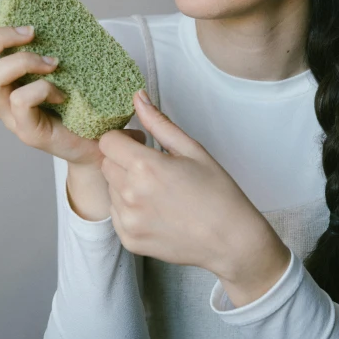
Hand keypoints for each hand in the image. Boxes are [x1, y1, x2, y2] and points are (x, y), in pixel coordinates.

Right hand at [0, 17, 103, 165]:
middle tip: (31, 32)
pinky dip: (43, 88)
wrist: (97, 146)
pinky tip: (62, 93)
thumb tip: (48, 15)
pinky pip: (21, 100)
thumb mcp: (55, 72)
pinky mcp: (28, 131)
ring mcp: (10, 117)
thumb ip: (42, 50)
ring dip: (22, 60)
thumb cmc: (79, 107)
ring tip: (52, 63)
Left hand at [98, 90, 279, 281]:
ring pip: (111, 190)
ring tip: (158, 192)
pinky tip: (157, 210)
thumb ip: (159, 122)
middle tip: (153, 168)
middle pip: (107, 164)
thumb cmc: (218, 193)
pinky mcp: (129, 240)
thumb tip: (138, 98)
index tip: (141, 143)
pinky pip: (117, 215)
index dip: (124, 139)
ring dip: (126, 185)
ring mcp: (128, 220)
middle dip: (124, 161)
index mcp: (145, 167)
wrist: (231, 240)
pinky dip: (130, 209)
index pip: (108, 142)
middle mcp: (130, 194)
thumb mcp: (192, 150)